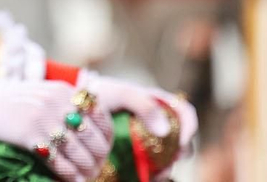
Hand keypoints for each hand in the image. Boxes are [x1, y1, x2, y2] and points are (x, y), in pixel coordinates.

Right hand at [0, 80, 109, 181]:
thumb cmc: (23, 103)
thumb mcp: (49, 95)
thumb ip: (72, 106)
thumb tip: (100, 133)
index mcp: (65, 91)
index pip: (99, 115)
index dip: (106, 136)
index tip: (105, 149)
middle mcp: (57, 102)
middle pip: (91, 136)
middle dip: (98, 157)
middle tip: (97, 167)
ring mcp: (43, 117)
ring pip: (77, 151)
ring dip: (85, 169)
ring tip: (87, 177)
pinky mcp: (30, 133)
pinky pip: (57, 160)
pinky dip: (68, 173)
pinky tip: (73, 179)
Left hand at [81, 71, 197, 172]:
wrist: (77, 106)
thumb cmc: (101, 94)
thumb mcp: (120, 93)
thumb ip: (143, 105)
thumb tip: (165, 131)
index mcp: (158, 103)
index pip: (185, 113)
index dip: (189, 127)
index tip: (180, 142)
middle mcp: (157, 121)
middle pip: (182, 139)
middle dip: (180, 154)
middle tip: (169, 162)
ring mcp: (148, 137)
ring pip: (170, 155)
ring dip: (168, 167)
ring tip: (157, 174)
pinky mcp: (138, 152)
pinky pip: (153, 165)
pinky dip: (154, 173)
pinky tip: (148, 177)